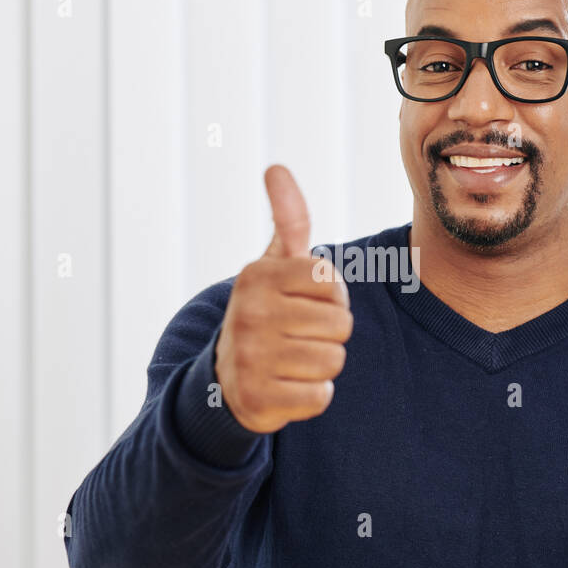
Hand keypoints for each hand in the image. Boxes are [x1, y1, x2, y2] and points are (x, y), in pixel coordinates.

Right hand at [214, 165, 352, 433]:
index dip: (332, 296)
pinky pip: (321, 397)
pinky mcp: (257, 399)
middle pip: (340, 324)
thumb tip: (276, 167)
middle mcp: (248, 313)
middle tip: (300, 335)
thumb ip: (288, 219)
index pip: (333, 283)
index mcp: (257, 275)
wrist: (227, 380)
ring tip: (294, 360)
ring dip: (323, 365)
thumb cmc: (266, 312)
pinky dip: (313, 395)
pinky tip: (289, 386)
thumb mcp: (273, 265)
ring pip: (333, 360)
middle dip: (330, 332)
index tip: (306, 301)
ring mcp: (249, 358)